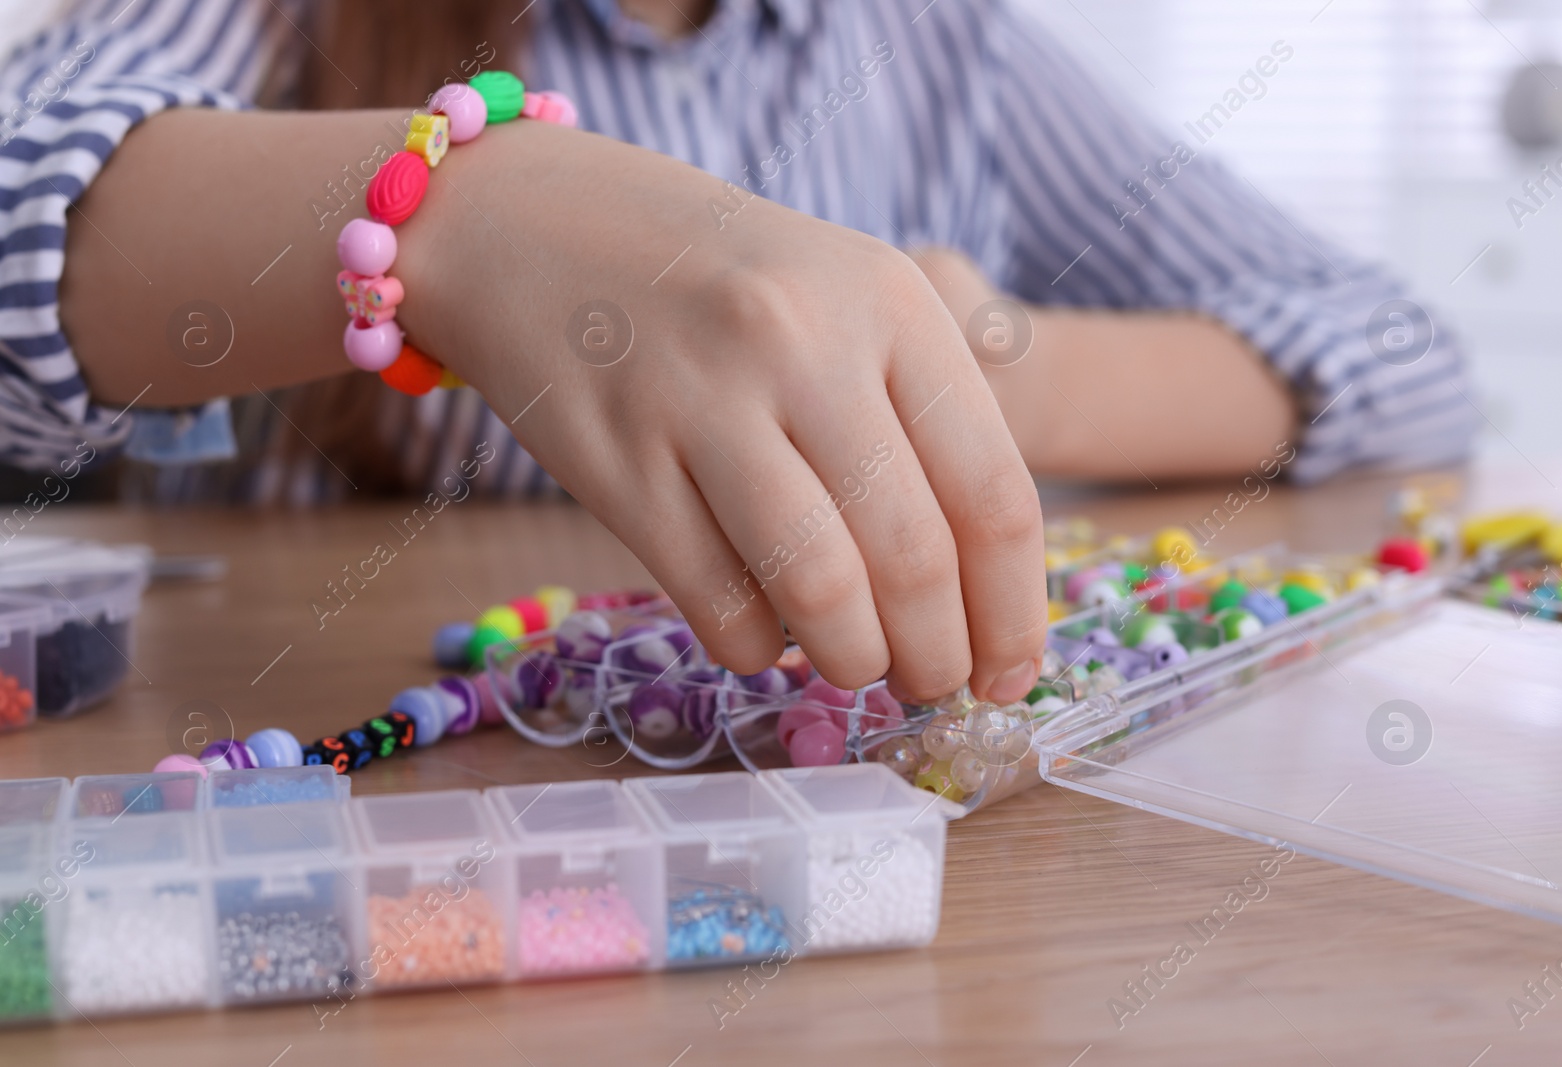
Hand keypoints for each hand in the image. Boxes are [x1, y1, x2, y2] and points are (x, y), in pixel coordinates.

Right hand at [403, 124, 1046, 702]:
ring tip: (856, 663)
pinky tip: (765, 634)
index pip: (994, 491)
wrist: (539, 223)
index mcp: (891, 301)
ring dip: (854, 660)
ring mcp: (702, 401)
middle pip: (914, 556)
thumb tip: (980, 591)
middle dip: (941, 655)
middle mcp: (803, 343)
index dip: (1014, 610)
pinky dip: (758, 647)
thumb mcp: (846, 296)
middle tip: (935, 683)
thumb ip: (921, 419)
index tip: (1011, 675)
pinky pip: (717, 601)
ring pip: (820, 590)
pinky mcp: (618, 464)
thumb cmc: (721, 278)